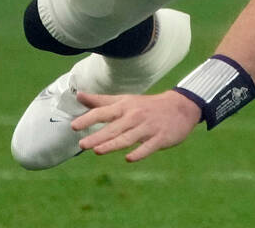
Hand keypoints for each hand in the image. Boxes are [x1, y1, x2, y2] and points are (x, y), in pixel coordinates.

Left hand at [72, 90, 201, 162]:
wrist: (180, 108)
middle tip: (82, 144)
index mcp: (125, 107)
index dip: (88, 119)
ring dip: (113, 144)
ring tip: (98, 151)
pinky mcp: (160, 138)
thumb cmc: (146, 105)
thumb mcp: (124, 100)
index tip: (74, 126)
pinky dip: (139, 152)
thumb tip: (78, 95)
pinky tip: (129, 158)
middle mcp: (135, 116)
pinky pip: (148, 146)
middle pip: (114, 128)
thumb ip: (101, 101)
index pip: (103, 112)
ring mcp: (148, 127)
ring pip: (128, 138)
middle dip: (98, 136)